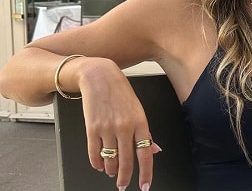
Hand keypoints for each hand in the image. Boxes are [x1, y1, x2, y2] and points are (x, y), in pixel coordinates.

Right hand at [78, 58, 160, 189]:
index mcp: (140, 122)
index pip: (146, 154)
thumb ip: (145, 132)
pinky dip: (97, 163)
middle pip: (127, 162)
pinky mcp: (91, 129)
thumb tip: (154, 150)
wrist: (99, 77)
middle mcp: (125, 127)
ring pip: (110, 160)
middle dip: (125, 178)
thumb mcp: (138, 109)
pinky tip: (99, 165)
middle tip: (123, 185)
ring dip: (111, 170)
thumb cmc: (120, 92)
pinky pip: (94, 154)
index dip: (146, 173)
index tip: (145, 186)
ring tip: (112, 172)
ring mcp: (107, 129)